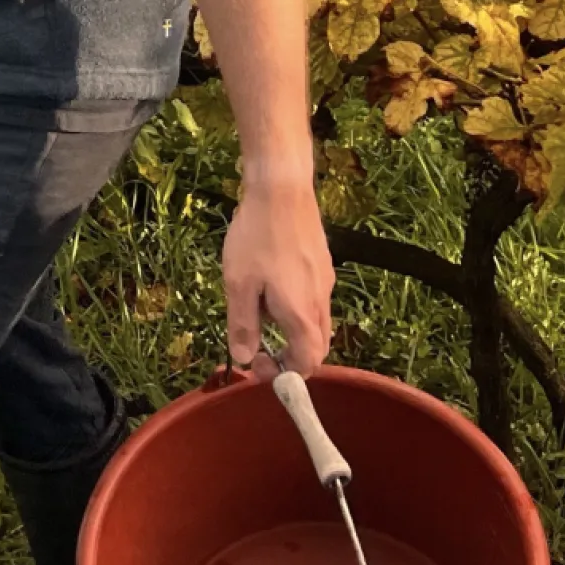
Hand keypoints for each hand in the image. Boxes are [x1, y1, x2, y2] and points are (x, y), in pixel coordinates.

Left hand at [221, 173, 334, 376]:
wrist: (282, 190)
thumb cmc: (256, 237)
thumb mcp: (239, 284)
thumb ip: (243, 325)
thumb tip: (244, 360)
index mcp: (301, 314)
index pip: (307, 363)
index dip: (285, 374)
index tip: (258, 364)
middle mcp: (321, 302)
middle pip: (316, 347)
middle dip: (290, 356)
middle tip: (258, 346)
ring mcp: (325, 283)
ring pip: (316, 323)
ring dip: (291, 331)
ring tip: (257, 309)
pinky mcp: (323, 266)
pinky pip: (313, 301)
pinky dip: (295, 309)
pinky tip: (269, 284)